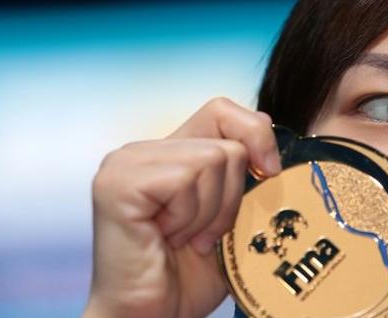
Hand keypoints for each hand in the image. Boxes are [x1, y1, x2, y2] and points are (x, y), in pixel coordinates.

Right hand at [83, 97, 281, 317]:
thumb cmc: (190, 276)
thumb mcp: (232, 217)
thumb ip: (245, 176)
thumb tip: (270, 133)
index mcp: (169, 154)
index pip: (223, 111)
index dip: (255, 136)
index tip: (267, 176)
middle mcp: (143, 151)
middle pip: (226, 142)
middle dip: (231, 197)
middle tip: (203, 234)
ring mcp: (126, 163)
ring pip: (213, 159)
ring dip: (211, 212)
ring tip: (185, 239)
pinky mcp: (118, 182)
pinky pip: (186, 178)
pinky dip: (190, 216)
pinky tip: (167, 239)